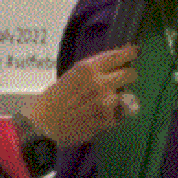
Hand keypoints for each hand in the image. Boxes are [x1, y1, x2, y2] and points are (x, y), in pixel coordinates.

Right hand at [24, 44, 139, 144]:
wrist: (42, 126)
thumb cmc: (51, 100)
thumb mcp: (70, 77)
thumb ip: (91, 74)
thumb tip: (110, 71)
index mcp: (88, 68)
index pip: (117, 56)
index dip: (129, 53)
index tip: (135, 51)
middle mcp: (101, 82)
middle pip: (130, 74)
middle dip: (129, 76)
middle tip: (124, 79)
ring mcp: (106, 102)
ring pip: (126, 96)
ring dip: (118, 99)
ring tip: (103, 104)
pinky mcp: (108, 120)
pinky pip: (119, 115)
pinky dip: (113, 116)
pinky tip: (99, 118)